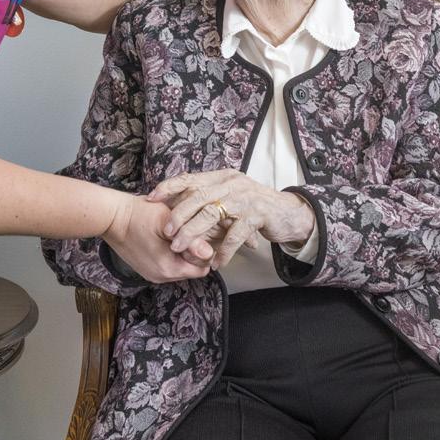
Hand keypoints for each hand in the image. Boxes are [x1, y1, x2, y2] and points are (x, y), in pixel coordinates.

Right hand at [101, 195, 212, 282]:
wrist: (110, 217)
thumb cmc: (138, 215)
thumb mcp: (168, 223)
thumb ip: (191, 239)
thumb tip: (209, 252)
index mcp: (168, 268)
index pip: (202, 268)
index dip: (204, 251)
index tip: (198, 235)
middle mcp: (160, 276)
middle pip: (191, 269)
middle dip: (193, 253)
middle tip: (186, 232)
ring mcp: (152, 274)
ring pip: (180, 267)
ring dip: (182, 253)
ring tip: (174, 234)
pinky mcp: (146, 269)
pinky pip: (168, 265)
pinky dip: (170, 254)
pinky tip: (164, 239)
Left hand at [148, 170, 314, 269]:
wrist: (289, 214)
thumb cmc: (254, 208)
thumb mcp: (230, 197)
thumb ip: (209, 199)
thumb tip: (178, 208)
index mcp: (221, 177)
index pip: (190, 178)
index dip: (169, 187)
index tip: (150, 199)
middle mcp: (232, 183)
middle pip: (198, 197)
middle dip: (179, 215)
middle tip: (167, 232)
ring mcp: (245, 198)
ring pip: (212, 215)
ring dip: (194, 233)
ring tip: (182, 248)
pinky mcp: (257, 215)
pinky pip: (234, 235)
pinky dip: (223, 251)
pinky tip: (215, 263)